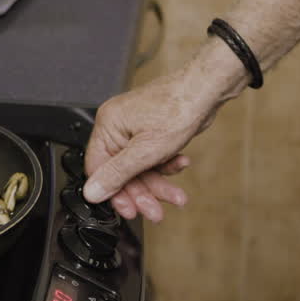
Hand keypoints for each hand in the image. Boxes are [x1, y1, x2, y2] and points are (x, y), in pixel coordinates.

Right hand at [83, 64, 223, 221]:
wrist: (206, 90)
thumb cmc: (178, 108)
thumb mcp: (145, 151)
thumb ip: (117, 174)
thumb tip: (93, 191)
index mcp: (108, 126)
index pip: (98, 169)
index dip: (114, 192)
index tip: (128, 210)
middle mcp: (118, 126)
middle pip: (122, 171)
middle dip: (142, 192)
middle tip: (155, 210)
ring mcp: (136, 128)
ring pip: (140, 167)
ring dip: (158, 183)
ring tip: (175, 196)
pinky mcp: (152, 131)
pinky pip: (152, 157)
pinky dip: (166, 164)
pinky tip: (180, 164)